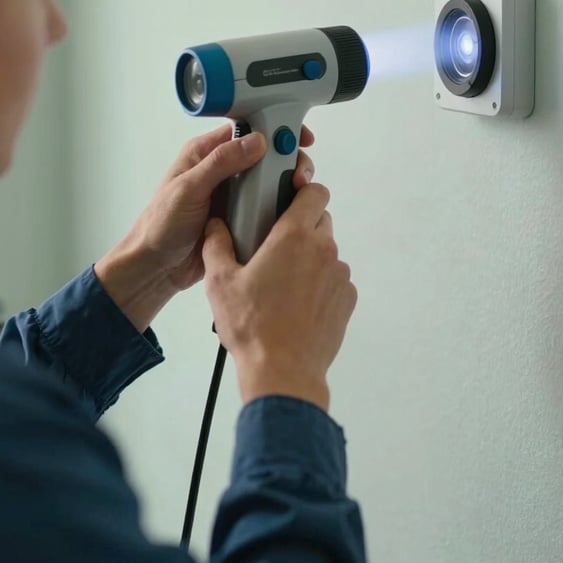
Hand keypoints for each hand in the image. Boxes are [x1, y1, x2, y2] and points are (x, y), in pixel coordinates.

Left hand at [95, 123, 315, 330]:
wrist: (157, 268)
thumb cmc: (160, 226)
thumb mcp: (188, 189)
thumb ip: (220, 163)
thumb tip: (256, 141)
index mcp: (206, 153)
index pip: (246, 128)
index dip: (274, 127)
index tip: (297, 135)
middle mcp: (224, 170)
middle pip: (266, 153)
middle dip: (288, 159)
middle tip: (299, 174)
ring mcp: (235, 193)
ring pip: (271, 179)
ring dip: (287, 183)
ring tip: (297, 192)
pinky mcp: (243, 215)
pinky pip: (269, 205)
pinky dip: (282, 206)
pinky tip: (291, 211)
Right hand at [202, 183, 357, 411]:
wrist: (283, 371)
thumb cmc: (252, 326)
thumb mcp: (220, 282)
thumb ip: (216, 244)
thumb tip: (215, 225)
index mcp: (293, 236)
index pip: (314, 192)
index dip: (303, 191)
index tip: (289, 198)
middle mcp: (323, 249)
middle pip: (320, 219)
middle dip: (301, 225)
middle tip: (276, 245)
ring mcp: (339, 275)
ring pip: (327, 250)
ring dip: (310, 257)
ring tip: (283, 281)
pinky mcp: (347, 298)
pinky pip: (335, 278)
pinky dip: (320, 283)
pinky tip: (297, 303)